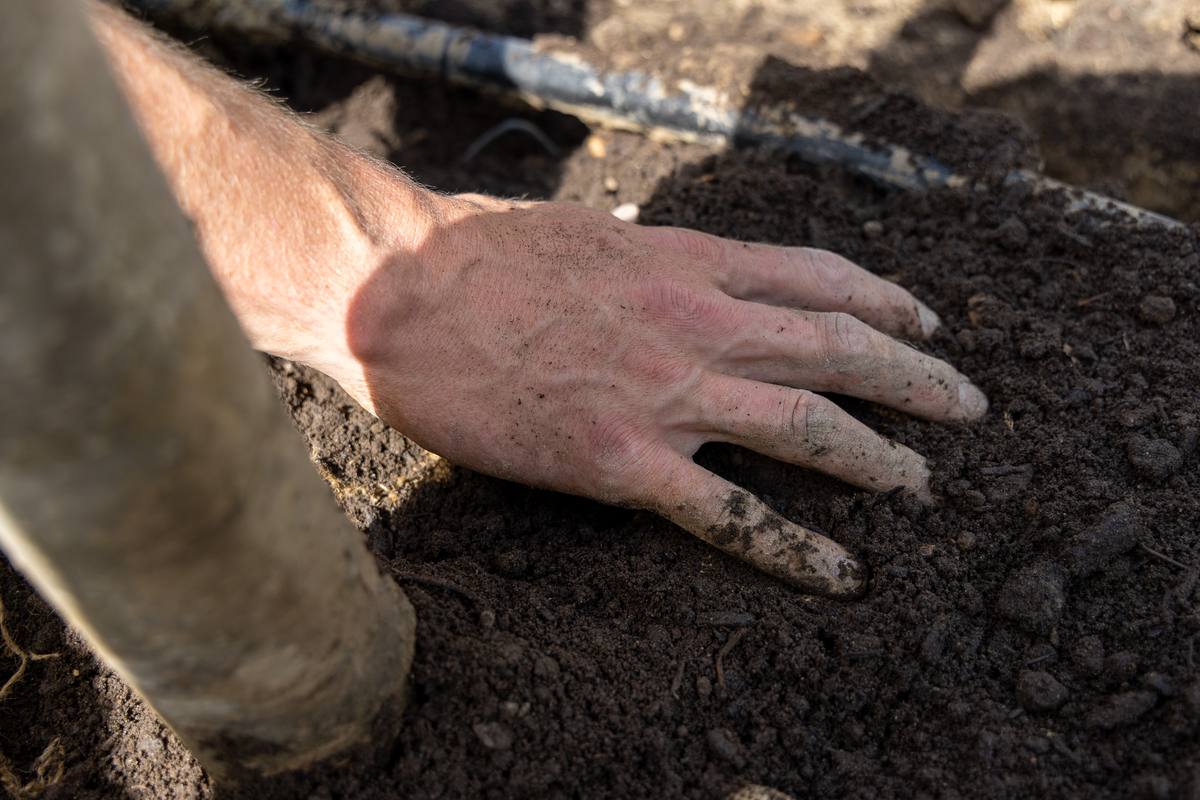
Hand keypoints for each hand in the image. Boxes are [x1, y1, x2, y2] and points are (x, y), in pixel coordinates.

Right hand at [332, 193, 986, 596]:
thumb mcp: (589, 233)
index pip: (815, 277)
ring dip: (879, 457)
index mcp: (686, 260)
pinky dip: (794, 546)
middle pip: (837, 349)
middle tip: (964, 405)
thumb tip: (681, 268)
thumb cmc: (478, 252)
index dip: (884, 301)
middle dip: (914, 378)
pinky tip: (839, 572)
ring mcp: (666, 393)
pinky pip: (730, 512)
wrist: (401, 289)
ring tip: (923, 484)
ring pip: (808, 426)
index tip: (924, 323)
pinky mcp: (621, 460)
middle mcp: (696, 322)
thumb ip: (653, 258)